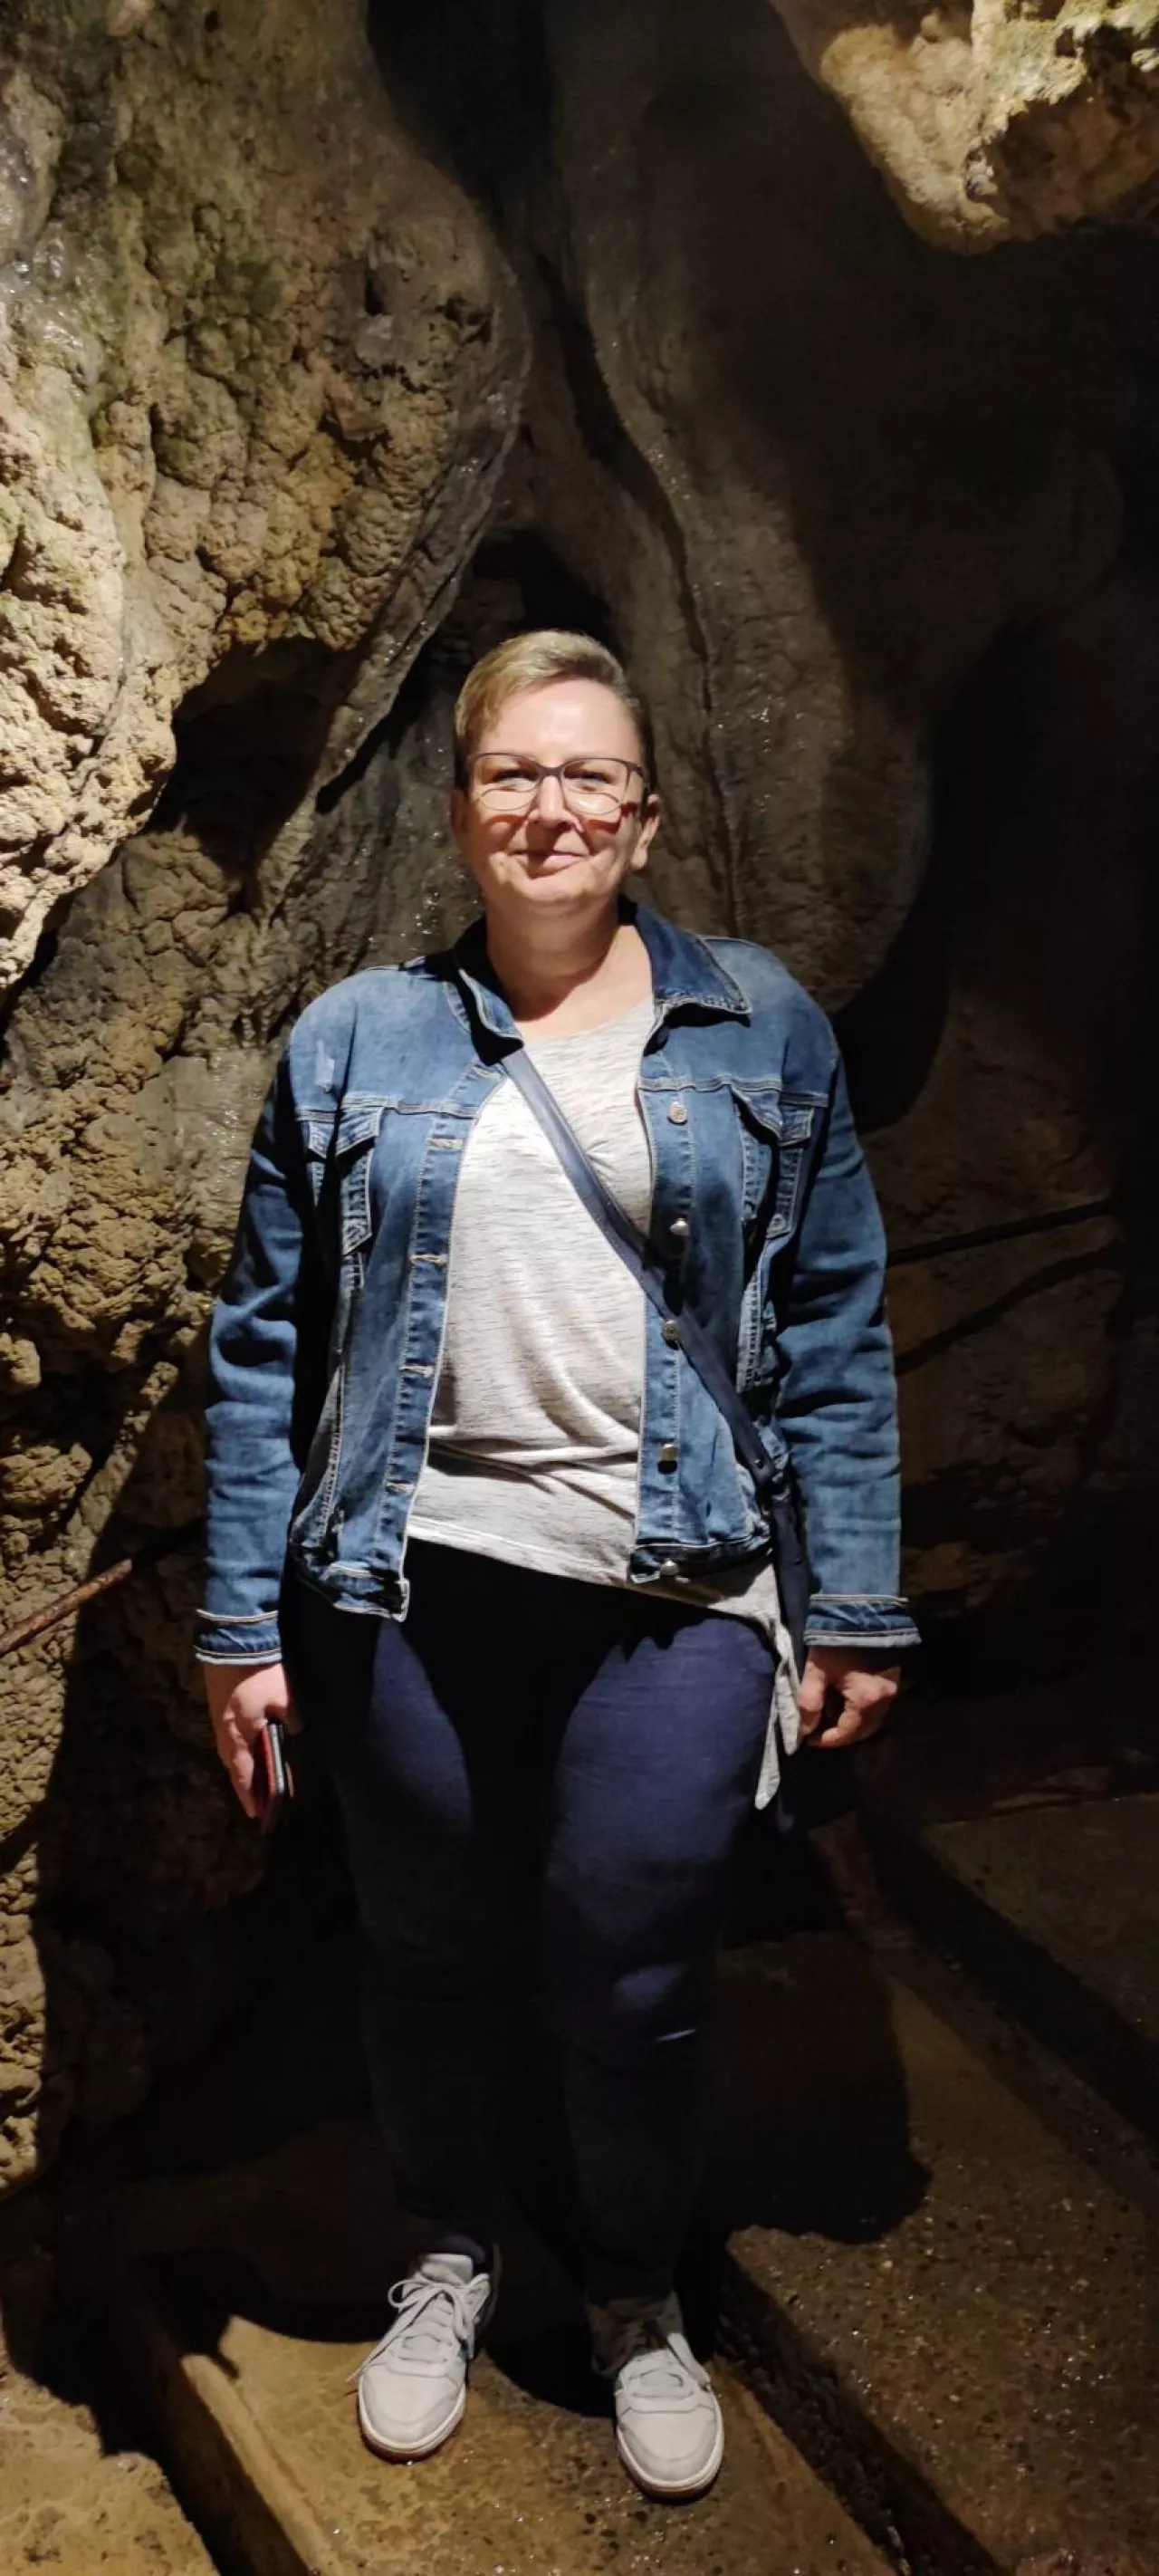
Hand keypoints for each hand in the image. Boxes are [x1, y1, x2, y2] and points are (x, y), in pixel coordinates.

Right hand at [203, 1661, 299, 1817]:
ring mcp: (218, 1717)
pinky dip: (237, 1747)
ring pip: (229, 1751)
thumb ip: (291, 1720)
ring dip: (240, 1765)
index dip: (251, 1794)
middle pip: (233, 1766)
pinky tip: (246, 1745)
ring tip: (252, 1776)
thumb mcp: (284, 1698)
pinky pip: (228, 1736)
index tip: (257, 1813)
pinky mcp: (218, 1704)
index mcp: (239, 1734)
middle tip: (257, 1799)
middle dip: (245, 1784)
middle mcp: (224, 1731)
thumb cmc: (260, 1673)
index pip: (244, 1774)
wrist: (233, 1639)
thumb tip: (294, 1732)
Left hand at [797, 1647, 899, 1750]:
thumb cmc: (836, 1641)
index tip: (809, 1739)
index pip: (846, 1733)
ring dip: (853, 1725)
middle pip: (863, 1731)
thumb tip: (806, 1730)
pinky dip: (862, 1713)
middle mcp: (884, 1700)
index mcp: (866, 1700)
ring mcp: (893, 1690)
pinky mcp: (894, 1680)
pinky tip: (847, 1705)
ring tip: (832, 1720)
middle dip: (842, 1736)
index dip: (826, 1740)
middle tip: (820, 1732)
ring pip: (873, 1721)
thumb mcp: (816, 1671)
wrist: (862, 1610)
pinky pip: (878, 1707)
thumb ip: (809, 1703)